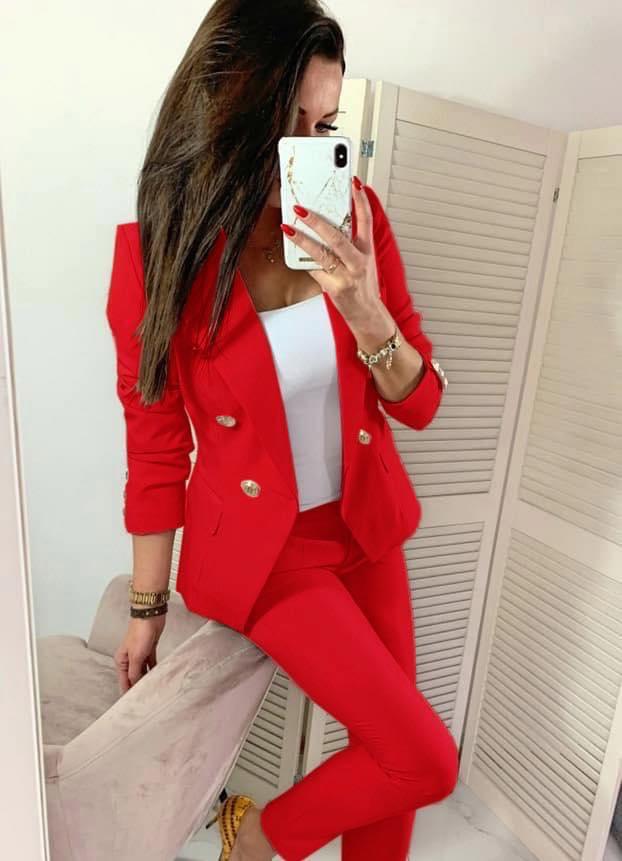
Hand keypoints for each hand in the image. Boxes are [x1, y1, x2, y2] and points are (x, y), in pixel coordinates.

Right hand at [114, 613, 166, 693]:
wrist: (150, 616)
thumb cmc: (139, 633)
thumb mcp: (136, 656)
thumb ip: (135, 672)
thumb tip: (134, 685)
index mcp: (121, 660)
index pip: (124, 680)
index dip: (128, 690)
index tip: (133, 703)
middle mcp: (129, 658)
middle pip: (134, 676)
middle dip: (139, 685)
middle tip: (147, 698)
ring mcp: (140, 654)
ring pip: (143, 670)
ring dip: (148, 678)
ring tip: (154, 690)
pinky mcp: (150, 649)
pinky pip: (152, 663)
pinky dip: (154, 669)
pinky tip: (158, 676)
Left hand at [280, 176, 390, 336]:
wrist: (368, 314)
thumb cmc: (363, 286)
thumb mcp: (363, 261)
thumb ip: (350, 243)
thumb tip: (327, 225)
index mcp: (367, 250)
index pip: (366, 220)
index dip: (361, 200)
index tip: (354, 183)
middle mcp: (358, 261)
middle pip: (337, 237)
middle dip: (317, 221)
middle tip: (302, 209)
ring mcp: (347, 275)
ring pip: (322, 254)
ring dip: (303, 240)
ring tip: (289, 228)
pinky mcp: (335, 288)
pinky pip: (315, 271)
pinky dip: (304, 262)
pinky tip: (294, 253)